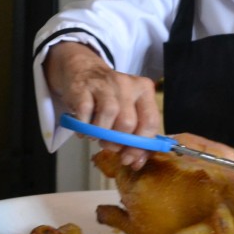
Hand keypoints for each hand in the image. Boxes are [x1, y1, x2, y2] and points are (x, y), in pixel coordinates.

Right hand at [44, 42, 160, 167]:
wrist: (84, 71)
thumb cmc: (110, 97)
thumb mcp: (128, 111)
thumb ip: (136, 139)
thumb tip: (135, 163)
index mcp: (144, 90)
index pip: (150, 123)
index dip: (139, 146)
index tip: (129, 158)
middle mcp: (128, 84)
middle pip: (128, 123)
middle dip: (117, 142)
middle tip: (108, 144)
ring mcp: (105, 84)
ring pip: (108, 116)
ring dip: (100, 133)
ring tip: (96, 135)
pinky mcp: (83, 87)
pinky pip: (85, 112)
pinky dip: (83, 125)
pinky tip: (84, 126)